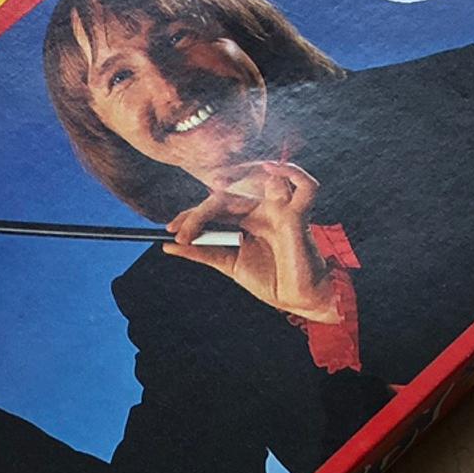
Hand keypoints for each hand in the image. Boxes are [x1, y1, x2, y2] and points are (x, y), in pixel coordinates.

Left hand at [163, 160, 339, 321]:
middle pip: (224, 198)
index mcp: (248, 219)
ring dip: (215, 202)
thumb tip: (168, 245)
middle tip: (178, 231)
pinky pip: (305, 185)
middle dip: (197, 214)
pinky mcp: (298, 215)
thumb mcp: (230, 264)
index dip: (191, 216)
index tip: (169, 230)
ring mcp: (280, 209)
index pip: (215, 206)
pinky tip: (260, 181)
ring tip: (198, 218)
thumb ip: (202, 252)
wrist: (299, 300)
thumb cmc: (272, 281)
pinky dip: (291, 172)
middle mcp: (262, 209)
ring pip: (244, 188)